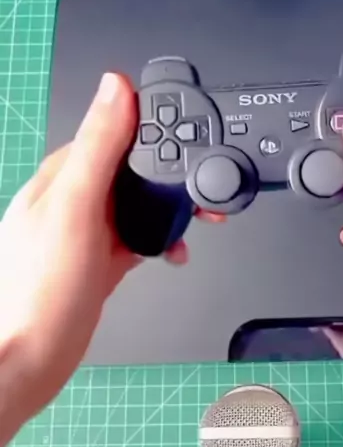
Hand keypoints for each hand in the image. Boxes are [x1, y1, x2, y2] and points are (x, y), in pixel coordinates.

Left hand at [0, 73, 220, 446]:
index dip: (152, 128)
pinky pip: (139, 237)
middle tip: (204, 187)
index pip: (113, 131)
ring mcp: (88, 231)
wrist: (33, 359)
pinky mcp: (101, 260)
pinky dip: (162, 239)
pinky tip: (174, 252)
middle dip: (171, 173)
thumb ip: (99, 147)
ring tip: (200, 220)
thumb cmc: (42, 290)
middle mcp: (75, 198)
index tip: (189, 130)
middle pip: (133, 168)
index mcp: (63, 175)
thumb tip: (116, 87)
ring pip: (140, 203)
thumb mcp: (76, 208)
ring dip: (172, 207)